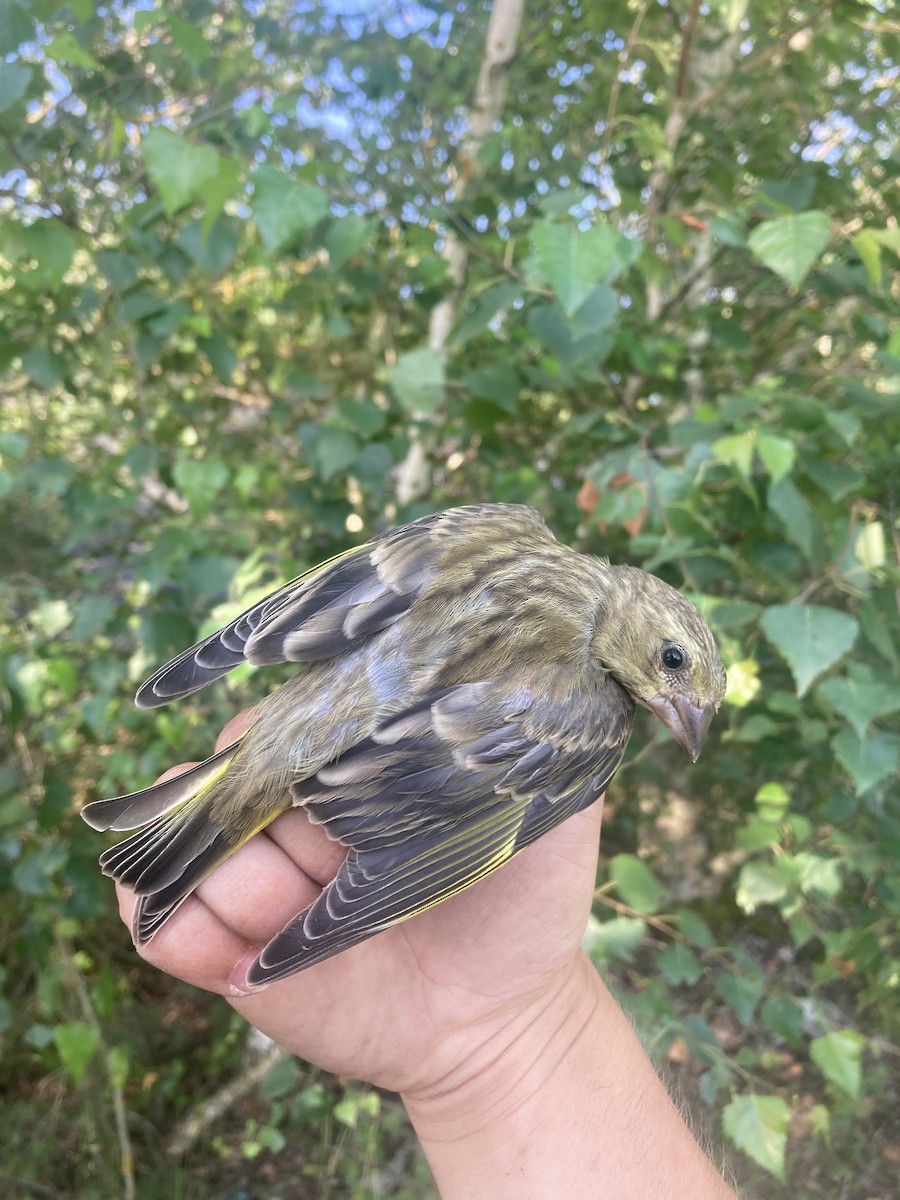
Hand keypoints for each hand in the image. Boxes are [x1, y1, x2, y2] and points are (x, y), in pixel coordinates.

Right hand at [116, 708, 605, 1098]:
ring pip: (186, 843)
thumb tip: (528, 665)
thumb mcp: (552, 808)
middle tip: (328, 845)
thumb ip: (541, 737)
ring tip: (297, 908)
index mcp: (353, 766)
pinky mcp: (227, 951)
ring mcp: (258, 878)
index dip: (291, 732)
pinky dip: (174, 925)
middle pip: (227, 773)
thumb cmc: (527, 903)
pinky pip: (158, 924)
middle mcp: (294, 812)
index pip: (286, 716)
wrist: (503, 1023)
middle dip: (258, 804)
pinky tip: (239, 955)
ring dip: (240, 877)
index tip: (328, 768)